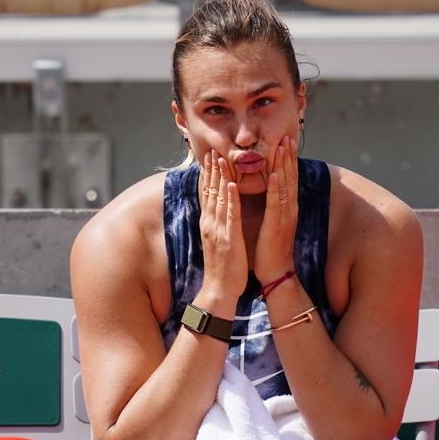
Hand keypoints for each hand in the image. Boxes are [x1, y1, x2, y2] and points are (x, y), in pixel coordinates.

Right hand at [198, 150, 247, 302]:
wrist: (219, 290)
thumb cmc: (222, 268)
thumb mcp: (217, 242)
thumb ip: (216, 225)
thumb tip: (217, 212)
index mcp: (209, 224)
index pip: (207, 195)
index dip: (208, 175)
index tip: (209, 158)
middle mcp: (210, 224)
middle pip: (209, 192)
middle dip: (211, 170)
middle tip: (211, 149)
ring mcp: (218, 231)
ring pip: (218, 199)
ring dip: (219, 177)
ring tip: (221, 158)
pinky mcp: (228, 239)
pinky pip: (230, 215)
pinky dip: (230, 199)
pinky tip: (231, 185)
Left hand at [254, 136, 298, 282]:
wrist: (276, 273)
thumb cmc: (271, 250)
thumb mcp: (274, 223)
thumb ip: (274, 207)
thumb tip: (272, 192)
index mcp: (287, 209)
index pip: (289, 179)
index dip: (289, 160)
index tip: (286, 142)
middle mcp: (289, 210)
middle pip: (290, 178)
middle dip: (288, 157)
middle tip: (286, 136)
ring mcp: (284, 217)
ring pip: (284, 186)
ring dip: (283, 165)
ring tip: (282, 147)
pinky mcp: (275, 226)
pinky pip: (275, 204)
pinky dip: (275, 188)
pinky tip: (274, 174)